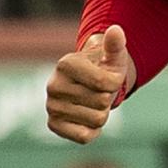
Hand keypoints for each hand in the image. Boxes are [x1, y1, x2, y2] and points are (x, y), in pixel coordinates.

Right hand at [47, 26, 131, 142]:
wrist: (87, 85)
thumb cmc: (103, 68)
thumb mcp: (113, 56)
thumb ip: (115, 45)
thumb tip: (116, 30)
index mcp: (65, 64)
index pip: (106, 83)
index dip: (115, 83)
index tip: (107, 77)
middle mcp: (53, 85)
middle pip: (103, 102)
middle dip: (108, 98)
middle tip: (98, 91)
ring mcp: (51, 106)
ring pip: (97, 120)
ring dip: (102, 114)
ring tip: (92, 102)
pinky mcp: (53, 125)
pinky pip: (85, 137)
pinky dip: (93, 131)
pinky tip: (86, 117)